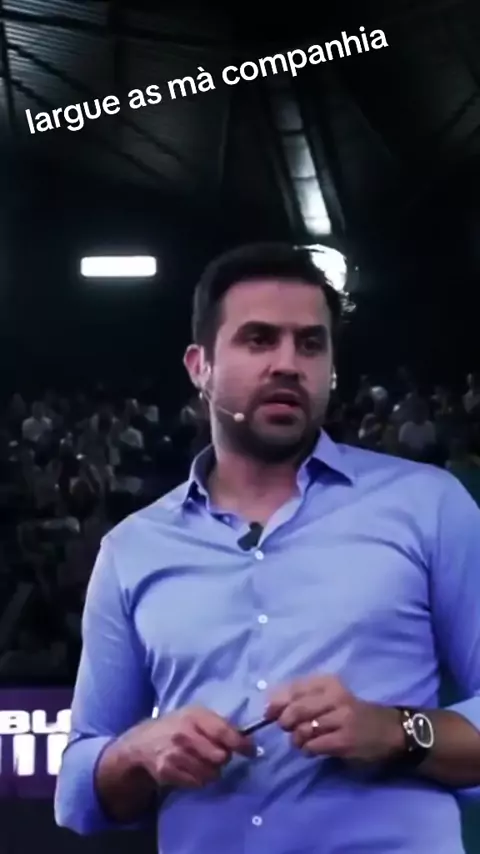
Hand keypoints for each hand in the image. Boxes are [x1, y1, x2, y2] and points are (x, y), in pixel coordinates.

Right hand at [128, 707, 253, 788]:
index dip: (241, 744)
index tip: (252, 751)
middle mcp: (184, 734)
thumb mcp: (196, 716)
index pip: (223, 732)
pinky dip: (199, 779)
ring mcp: (175, 754)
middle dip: (223, 758)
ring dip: (212, 771)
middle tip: (218, 755)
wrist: (144, 741)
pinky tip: (192, 770)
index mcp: (194, 716)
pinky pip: (196, 783)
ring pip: (210, 773)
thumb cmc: (178, 725)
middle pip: (220, 757)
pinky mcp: (167, 771)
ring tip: (204, 763)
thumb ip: (219, 725)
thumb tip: (246, 740)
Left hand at [265, 675, 403, 762]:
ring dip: (296, 739)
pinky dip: (308, 749)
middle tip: (287, 729)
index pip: (293, 688)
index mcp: (328, 682)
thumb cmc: (352, 711)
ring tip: (301, 741)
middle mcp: (335, 696)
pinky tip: (312, 749)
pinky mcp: (345, 739)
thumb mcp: (330, 696)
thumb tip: (271, 705)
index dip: (276, 702)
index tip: (269, 713)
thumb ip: (303, 697)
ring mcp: (341, 718)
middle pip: (296, 709)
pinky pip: (314, 745)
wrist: (389, 730)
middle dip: (285, 722)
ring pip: (303, 729)